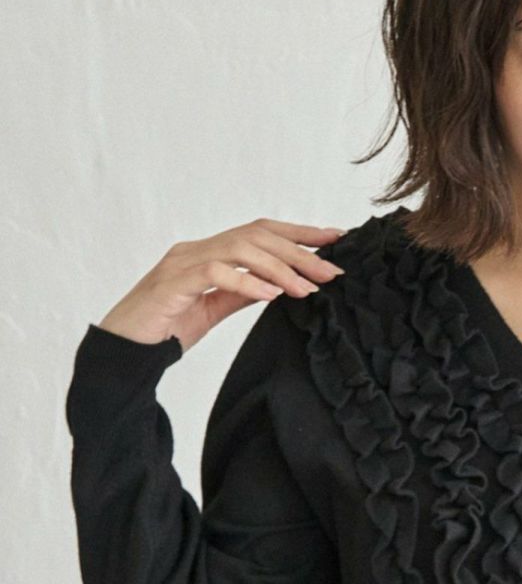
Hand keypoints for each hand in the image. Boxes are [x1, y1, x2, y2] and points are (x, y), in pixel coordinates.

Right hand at [95, 219, 346, 353]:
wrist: (124, 350)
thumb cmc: (165, 329)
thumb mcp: (213, 310)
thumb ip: (240, 293)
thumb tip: (277, 285)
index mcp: (208, 253)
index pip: (260, 233)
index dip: (298, 233)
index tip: (335, 240)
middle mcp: (195, 250)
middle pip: (256, 236)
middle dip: (299, 251)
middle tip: (332, 270)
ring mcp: (182, 263)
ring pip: (239, 249)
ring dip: (279, 268)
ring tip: (308, 288)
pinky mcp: (172, 283)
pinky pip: (214, 273)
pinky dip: (245, 282)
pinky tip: (269, 295)